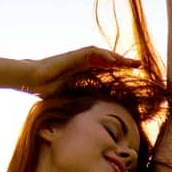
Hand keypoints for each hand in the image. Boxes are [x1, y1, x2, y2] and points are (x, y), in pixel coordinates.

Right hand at [23, 45, 139, 95]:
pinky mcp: (74, 55)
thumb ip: (79, 101)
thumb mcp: (68, 98)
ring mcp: (79, 57)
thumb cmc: (46, 90)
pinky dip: (103, 55)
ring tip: (130, 62)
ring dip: (117, 57)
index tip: (131, 76)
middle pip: (107, 60)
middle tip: (139, 65)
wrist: (32, 80)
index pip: (104, 69)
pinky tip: (113, 60)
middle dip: (123, 62)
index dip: (117, 71)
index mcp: (83, 71)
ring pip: (103, 54)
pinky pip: (92, 52)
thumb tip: (88, 119)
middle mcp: (83, 62)